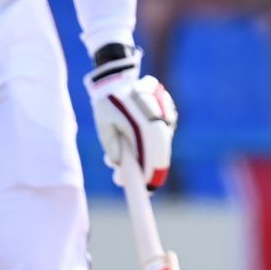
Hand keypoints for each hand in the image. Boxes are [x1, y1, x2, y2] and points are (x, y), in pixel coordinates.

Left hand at [84, 48, 175, 190]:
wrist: (118, 77)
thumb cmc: (108, 102)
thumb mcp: (105, 126)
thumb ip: (113, 146)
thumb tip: (119, 164)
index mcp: (147, 128)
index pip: (153, 162)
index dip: (149, 180)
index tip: (144, 191)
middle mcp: (160, 124)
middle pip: (160, 158)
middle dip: (145, 171)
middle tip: (122, 179)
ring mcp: (165, 119)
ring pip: (161, 148)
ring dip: (145, 157)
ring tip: (116, 159)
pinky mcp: (166, 115)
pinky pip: (161, 137)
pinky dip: (148, 145)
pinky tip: (129, 144)